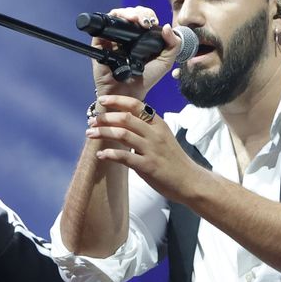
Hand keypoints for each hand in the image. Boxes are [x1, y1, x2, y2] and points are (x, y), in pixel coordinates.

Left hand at [86, 94, 206, 202]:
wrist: (190, 181)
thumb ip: (147, 128)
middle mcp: (155, 134)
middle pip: (125, 118)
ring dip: (103, 133)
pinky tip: (100, 155)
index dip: (117, 101)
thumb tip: (125, 121)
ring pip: (122, 134)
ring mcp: (152, 150)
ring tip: (90, 134)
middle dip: (105, 118)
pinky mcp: (148, 166)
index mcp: (159, 124)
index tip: (102, 100)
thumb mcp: (164, 137)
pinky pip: (124, 157)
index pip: (136, 105)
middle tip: (92, 121)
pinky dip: (109, 155)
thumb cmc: (174, 160)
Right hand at [90, 6, 184, 98]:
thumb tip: (167, 26)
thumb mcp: (165, 62)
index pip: (143, 17)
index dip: (148, 15)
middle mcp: (126, 36)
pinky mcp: (101, 43)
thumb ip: (173, 45)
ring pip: (117, 16)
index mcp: (141, 38)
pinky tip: (123, 23)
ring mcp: (113, 39)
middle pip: (131, 14)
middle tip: (145, 22)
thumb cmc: (146, 79)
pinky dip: (112, 19)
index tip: (153, 23)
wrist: (129, 93)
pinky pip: (103, 26)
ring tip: (136, 20)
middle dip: (139, 13)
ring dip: (127, 13)